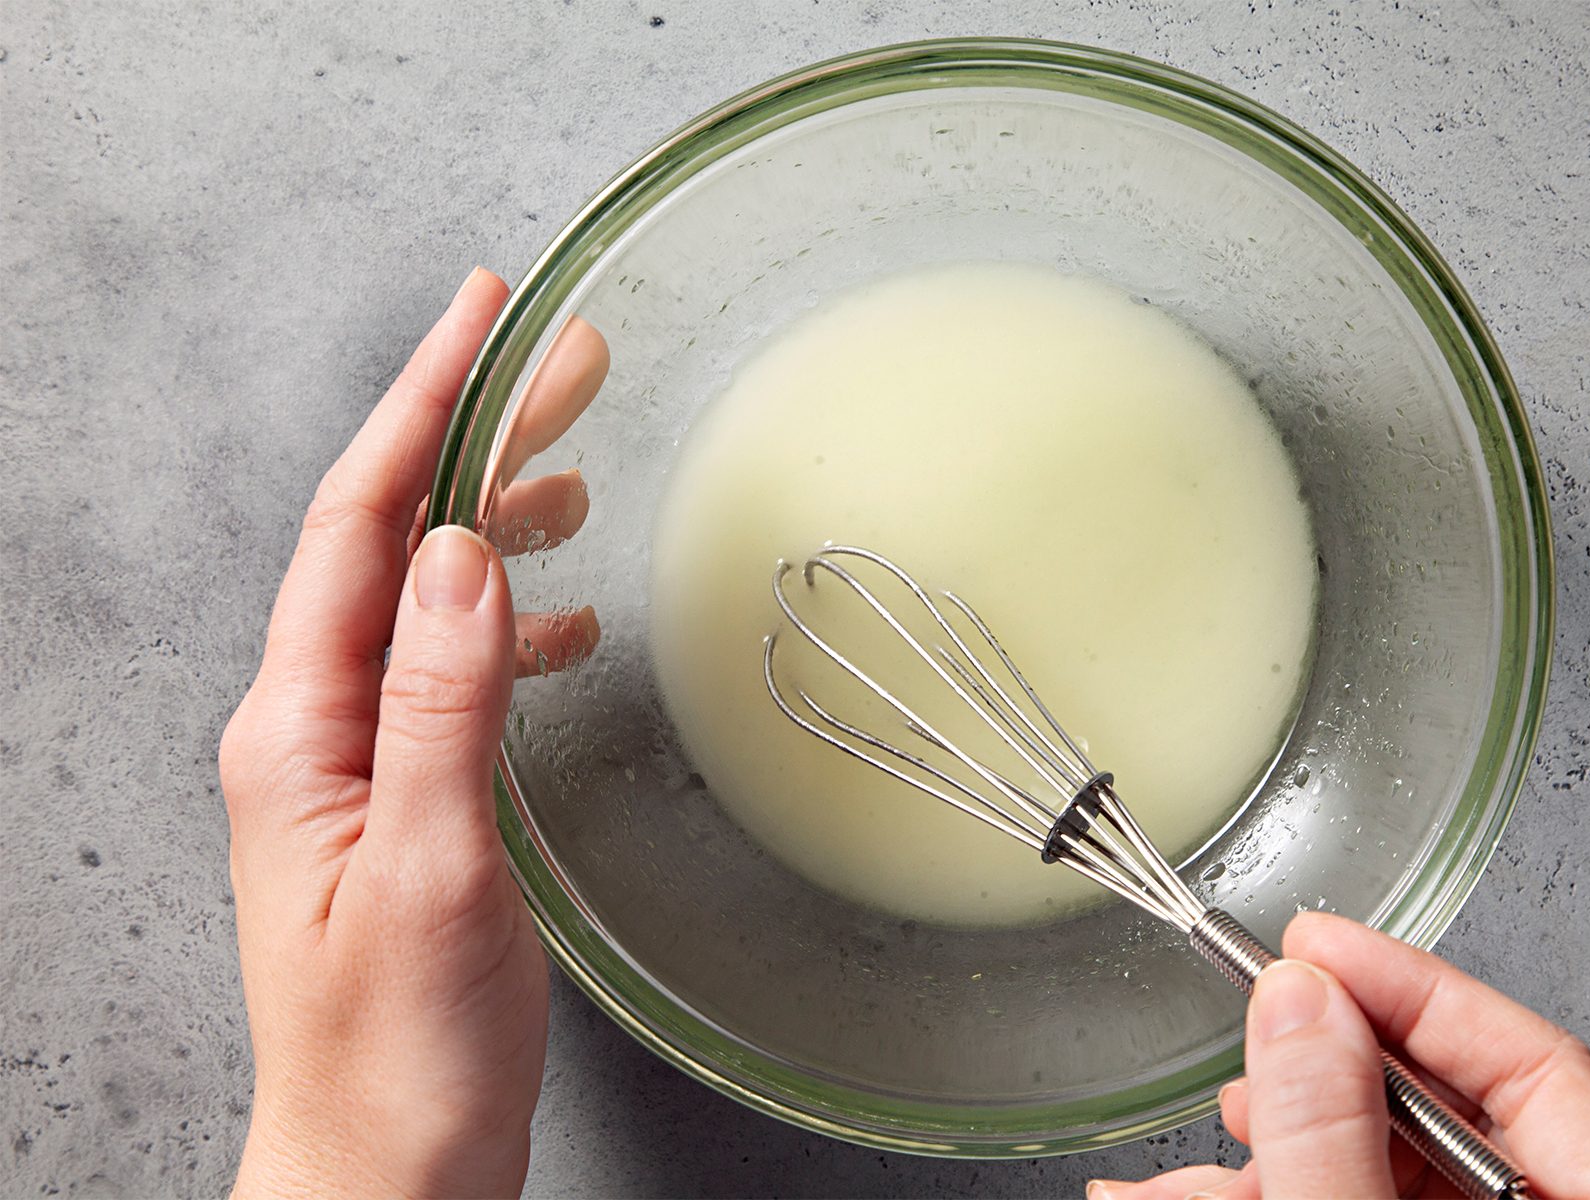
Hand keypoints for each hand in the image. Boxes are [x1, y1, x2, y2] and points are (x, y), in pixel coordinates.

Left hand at [221, 268, 606, 1196]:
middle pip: (396, 540)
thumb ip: (442, 707)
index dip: (421, 407)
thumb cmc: (396, 1052)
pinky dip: (512, 623)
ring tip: (573, 467)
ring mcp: (359, 763)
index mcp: (296, 730)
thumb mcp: (429, 872)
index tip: (479, 317)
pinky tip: (560, 622)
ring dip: (500, 521)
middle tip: (564, 359)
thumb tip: (469, 554)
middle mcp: (315, 729)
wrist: (387, 1171)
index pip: (357, 527)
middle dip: (475, 434)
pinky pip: (455, 671)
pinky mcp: (409, 798)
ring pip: (430, 597)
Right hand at [1090, 912, 1589, 1199]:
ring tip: (1158, 1173)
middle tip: (1244, 1037)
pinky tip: (1165, 1197)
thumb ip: (1332, 1138)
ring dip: (1250, 1152)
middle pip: (1437, 1112)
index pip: (1536, 1064)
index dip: (1413, 986)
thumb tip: (1296, 1002)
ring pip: (1364, 1170)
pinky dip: (1252, 1193)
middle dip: (1306, 1075)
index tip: (1313, 940)